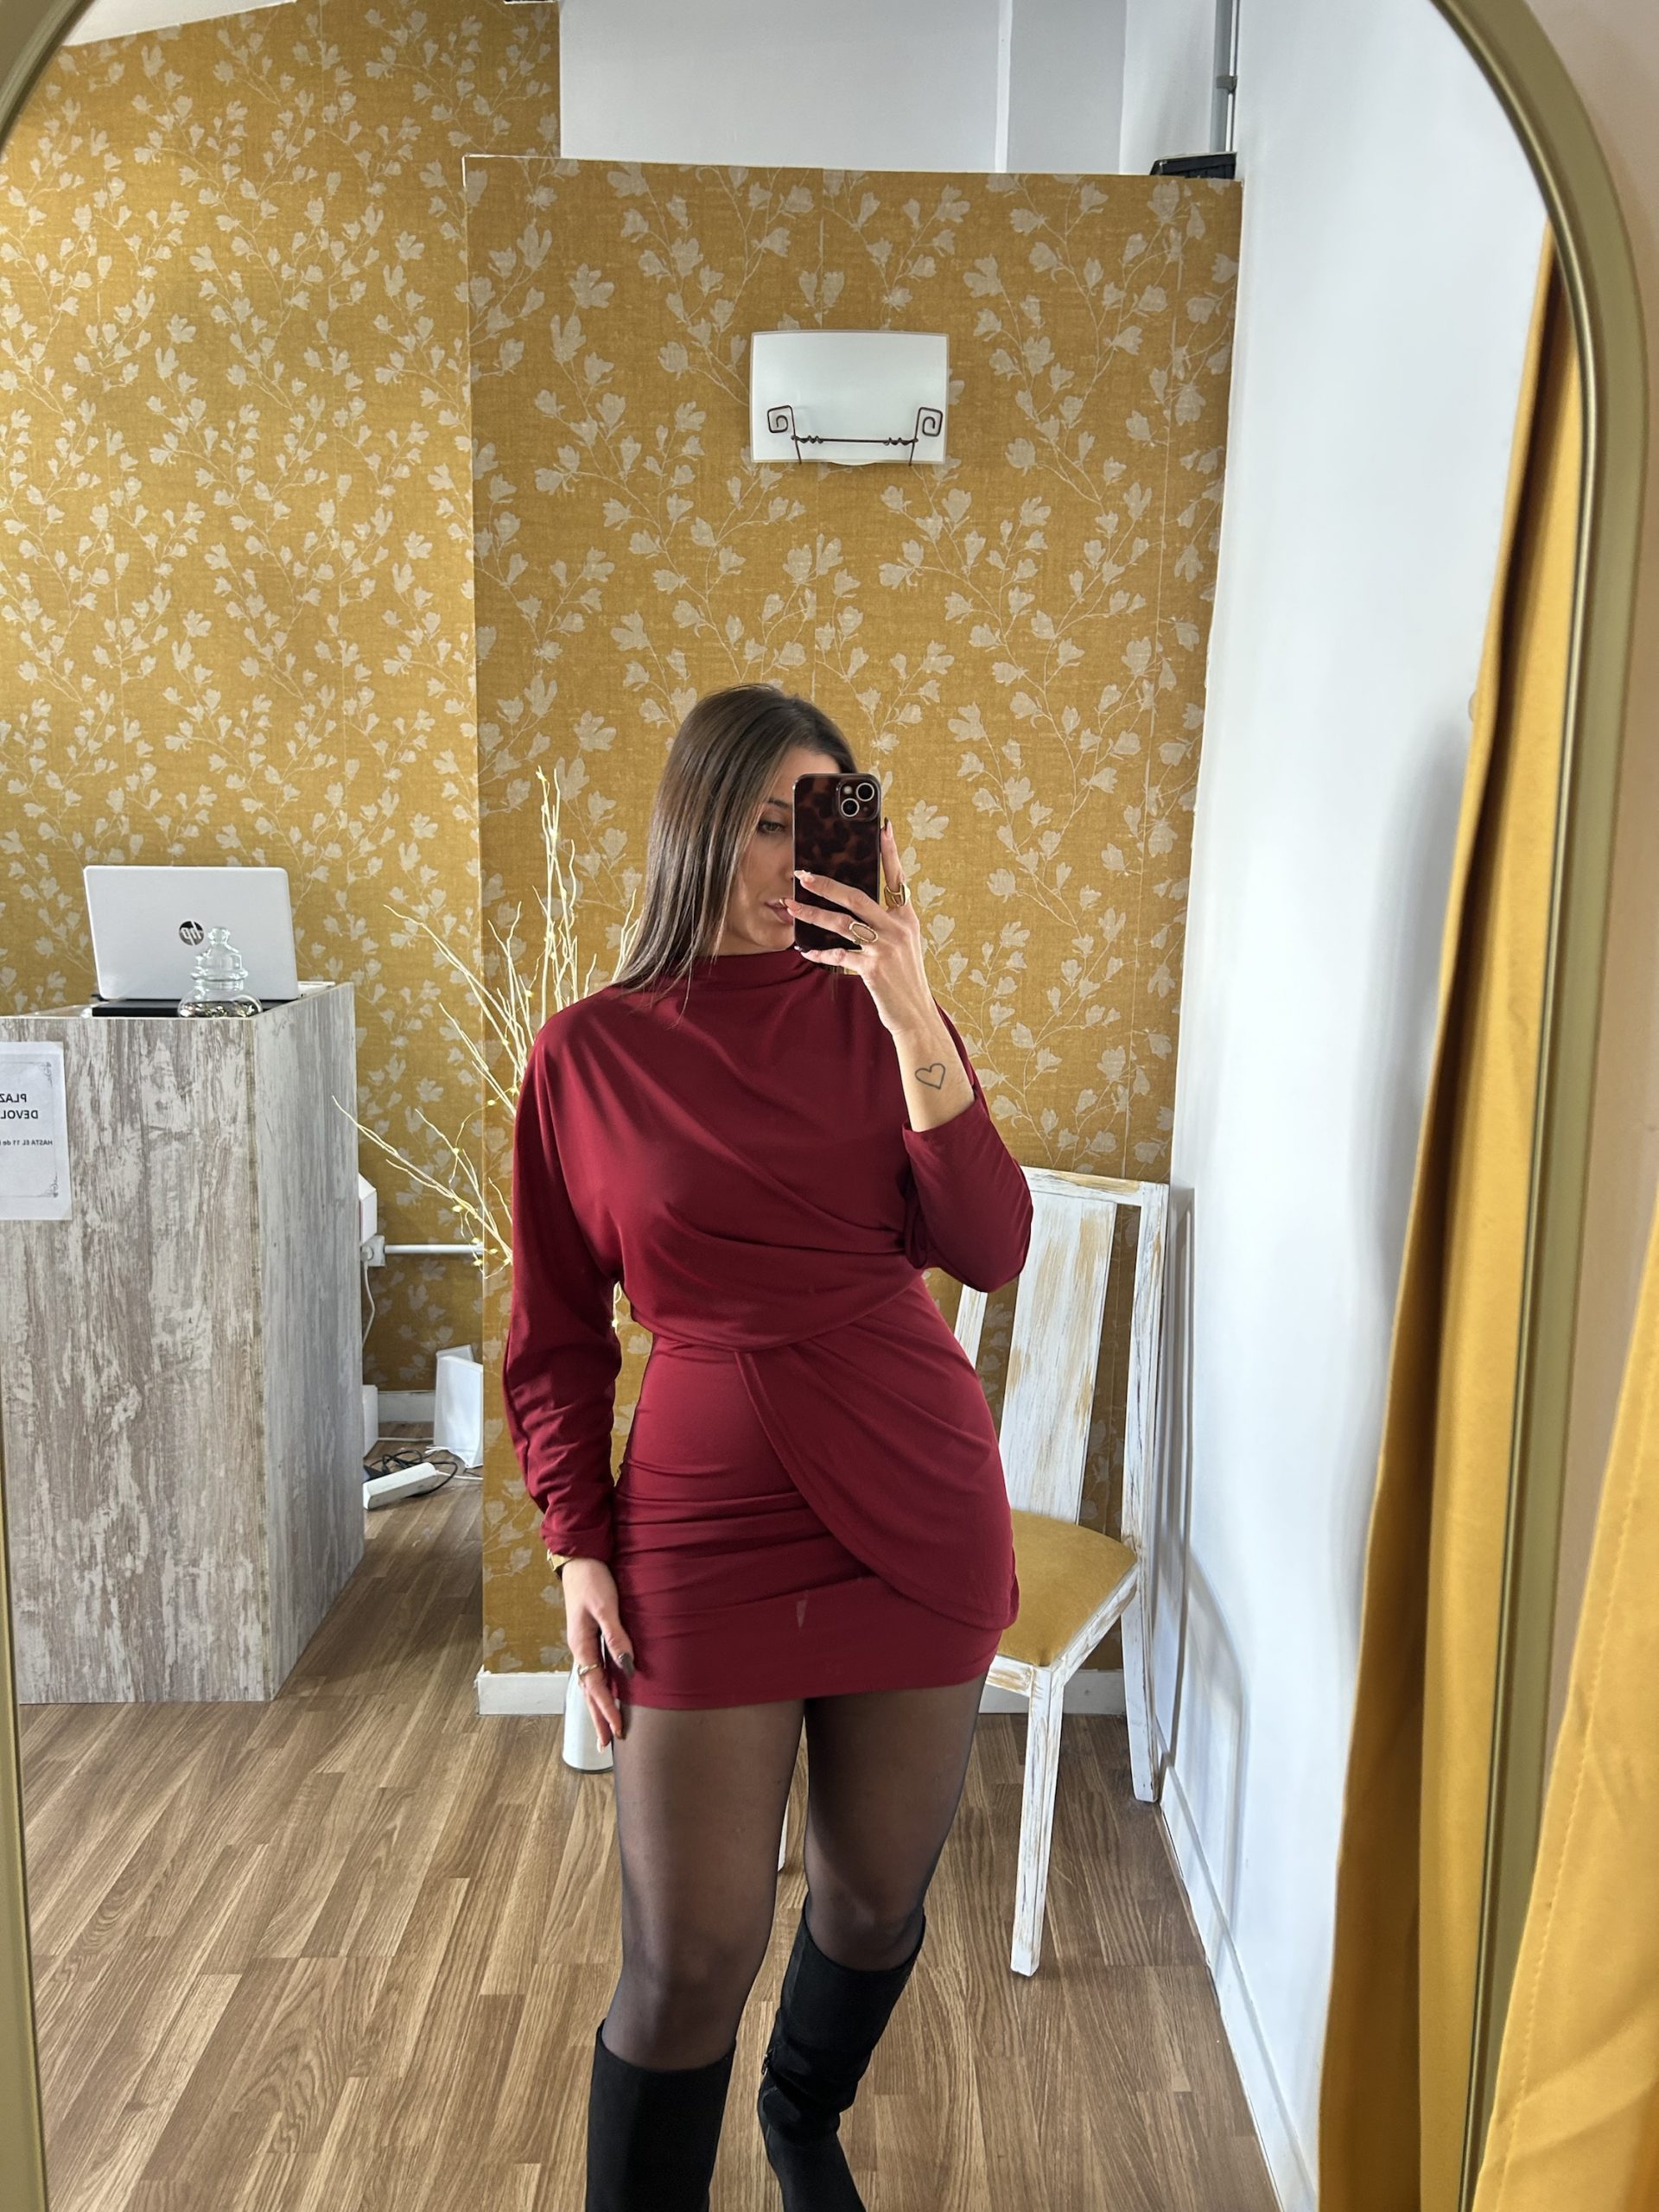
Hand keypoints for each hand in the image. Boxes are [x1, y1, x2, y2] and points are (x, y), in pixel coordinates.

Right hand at [562, 1558, 632, 1746]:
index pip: (595, 1687)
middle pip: (588, 1692)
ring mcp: (583, 1645)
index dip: (606, 1710)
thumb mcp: (605, 1606)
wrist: (580, 1559)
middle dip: (597, 1718)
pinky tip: (606, 1694)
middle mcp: (580, 1650)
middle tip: (605, 1746)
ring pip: (589, 1683)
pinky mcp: (589, 1637)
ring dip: (597, 1706)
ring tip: (604, 1729)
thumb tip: (627, 1668)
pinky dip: (598, 1688)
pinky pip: (594, 1670)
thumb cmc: (593, 1580)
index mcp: (581, 1645)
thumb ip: (616, 1636)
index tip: (617, 1731)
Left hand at [783, 819, 933, 1036]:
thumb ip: (885, 926)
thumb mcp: (903, 946)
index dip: (890, 852)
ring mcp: (885, 947)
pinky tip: (806, 950)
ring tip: (792, 907)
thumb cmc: (904, 980)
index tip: (883, 827)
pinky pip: (838, 954)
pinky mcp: (872, 968)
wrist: (914, 1015)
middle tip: (803, 873)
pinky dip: (820, 952)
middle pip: (857, 896)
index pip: (898, 878)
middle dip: (826, 883)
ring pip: (841, 922)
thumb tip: (856, 910)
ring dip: (813, 913)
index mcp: (907, 919)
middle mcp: (898, 928)